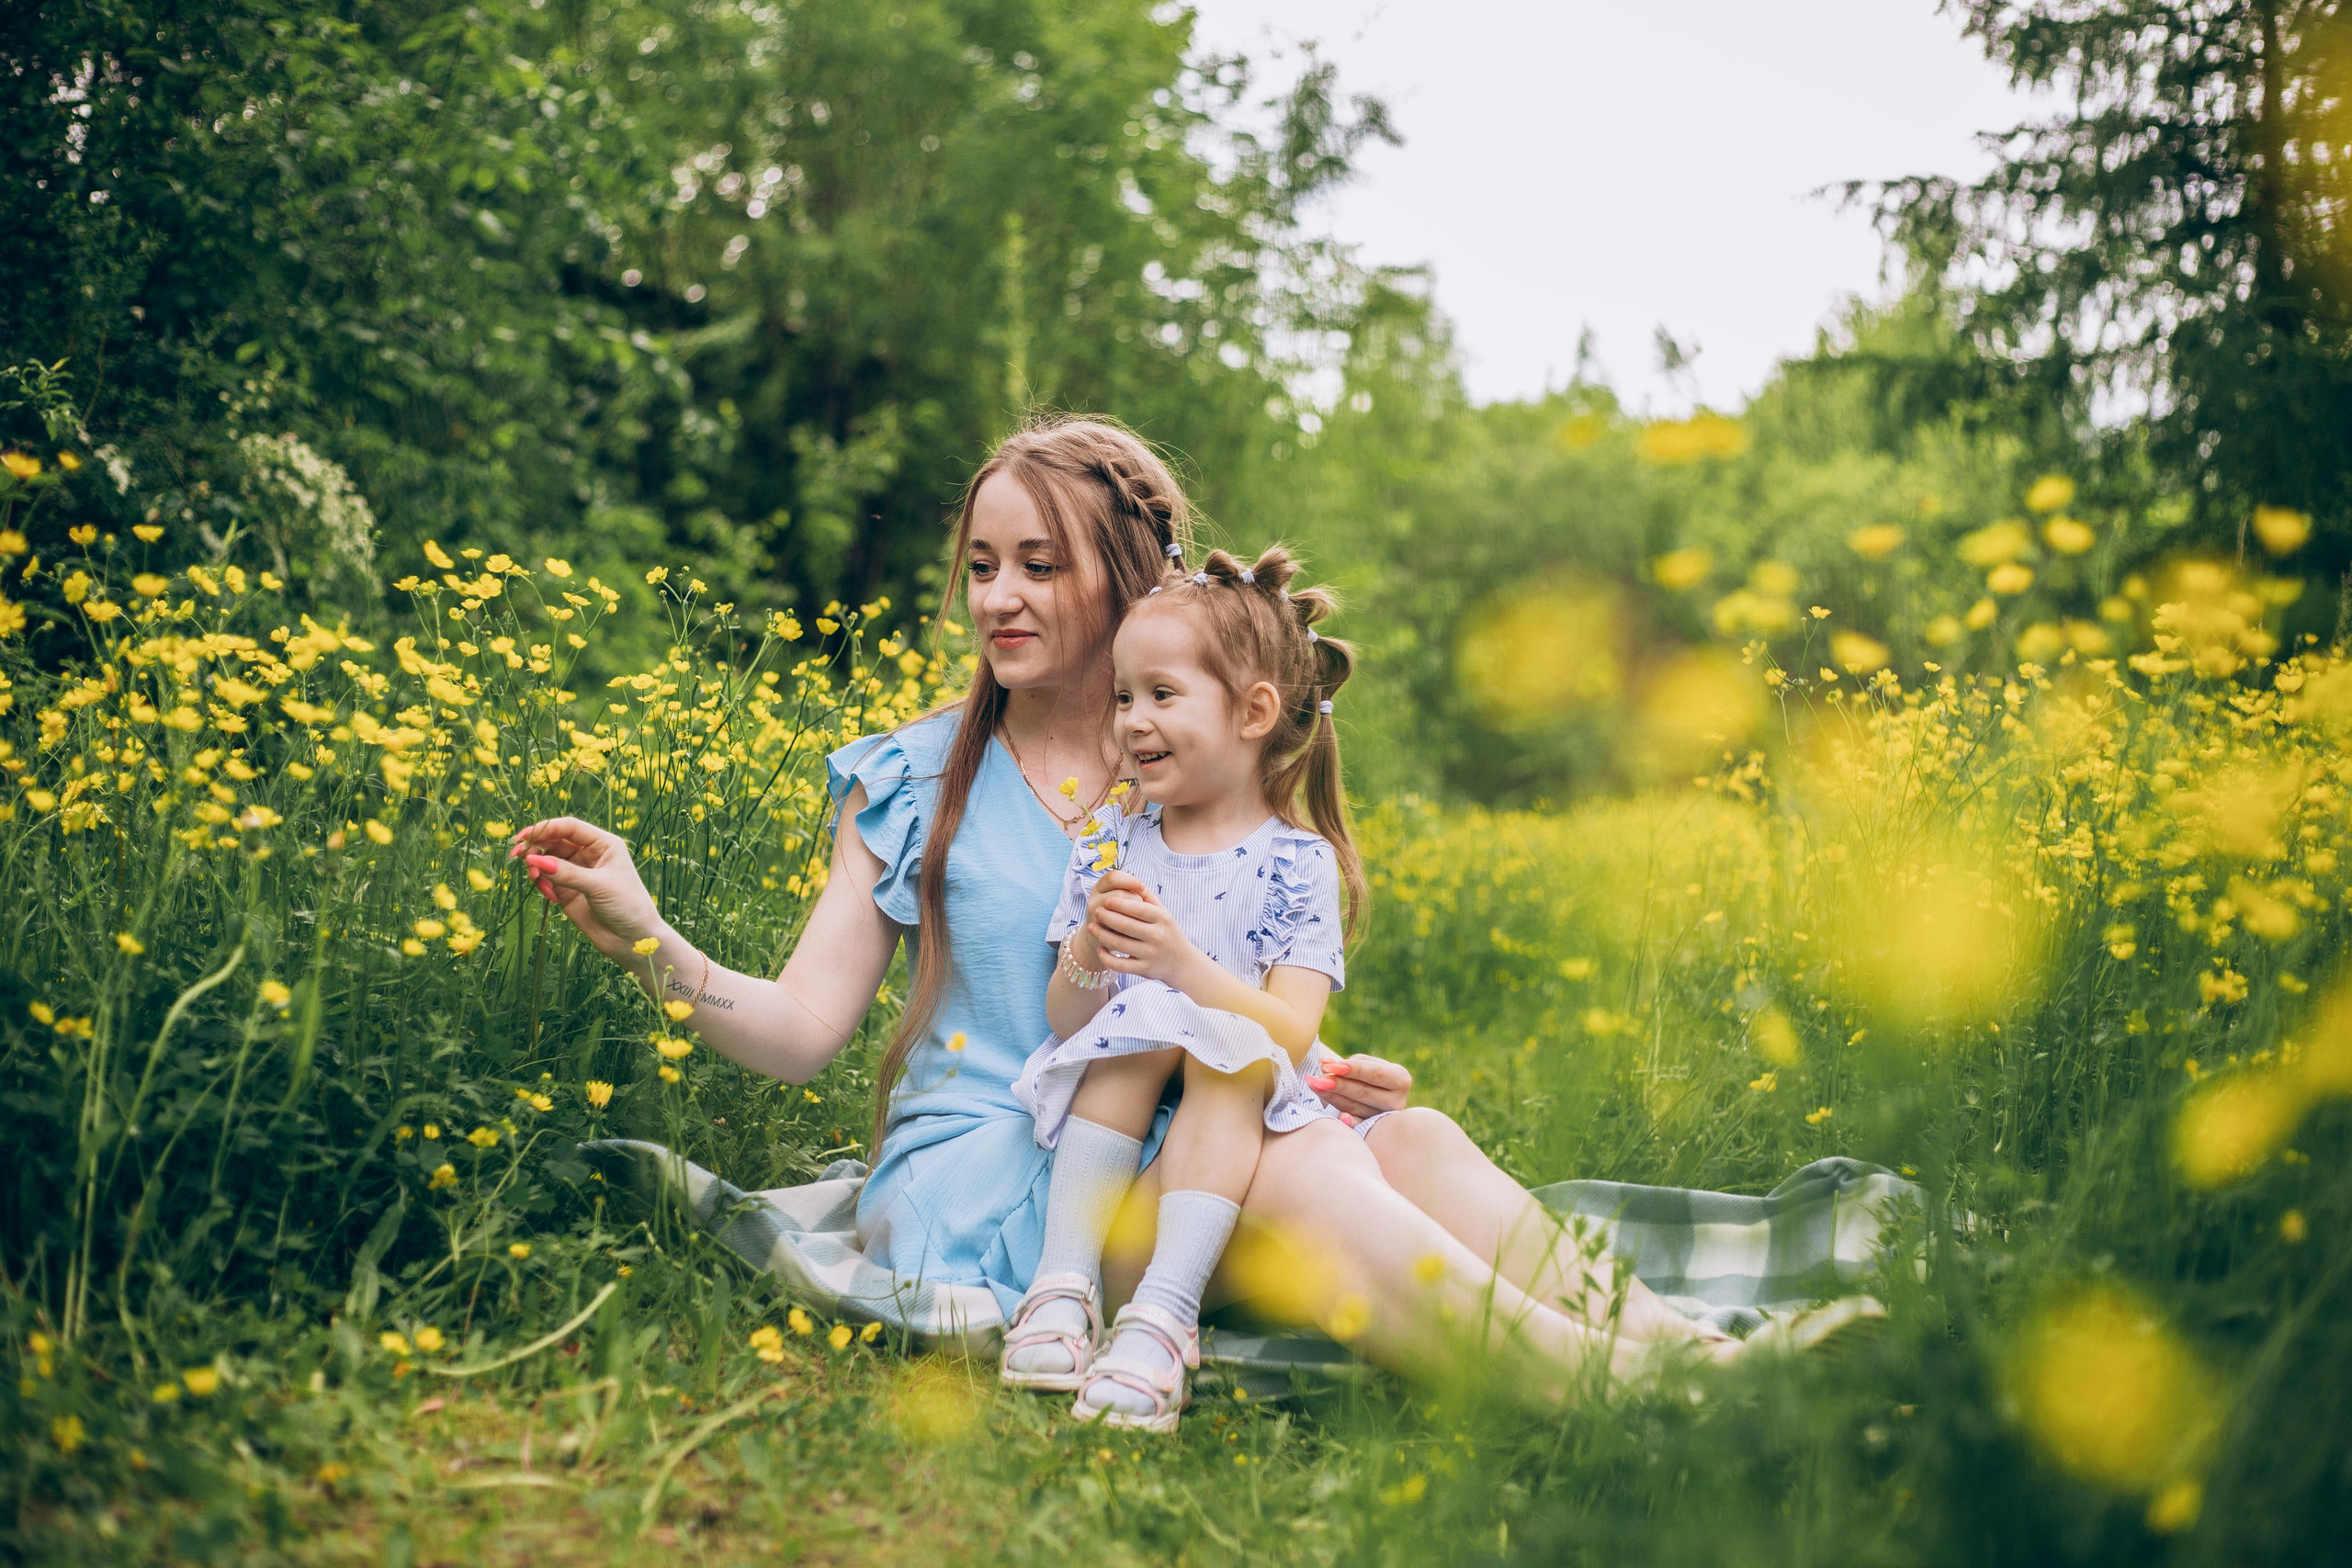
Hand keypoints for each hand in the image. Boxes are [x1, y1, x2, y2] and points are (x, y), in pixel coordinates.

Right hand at [509, 817, 665, 961]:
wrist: (633, 939)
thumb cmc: (627, 905)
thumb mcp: (599, 886)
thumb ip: (566, 873)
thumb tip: (533, 860)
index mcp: (603, 844)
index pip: (569, 828)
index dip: (545, 828)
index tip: (523, 837)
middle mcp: (588, 854)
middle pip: (553, 841)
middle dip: (534, 847)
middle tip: (517, 857)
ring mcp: (576, 873)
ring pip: (546, 860)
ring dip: (535, 867)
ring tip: (535, 879)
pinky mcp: (567, 891)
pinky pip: (546, 880)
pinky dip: (542, 884)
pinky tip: (549, 896)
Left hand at [1083, 871, 1199, 988]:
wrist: (1183, 963)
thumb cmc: (1169, 933)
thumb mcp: (1164, 913)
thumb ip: (1148, 897)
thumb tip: (1130, 880)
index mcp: (1162, 918)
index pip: (1138, 908)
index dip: (1120, 904)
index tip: (1106, 900)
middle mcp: (1157, 936)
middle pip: (1126, 925)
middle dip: (1107, 917)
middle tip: (1096, 912)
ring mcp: (1150, 954)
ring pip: (1120, 944)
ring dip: (1102, 935)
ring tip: (1091, 928)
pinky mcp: (1144, 969)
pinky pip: (1121, 964)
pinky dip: (1107, 957)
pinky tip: (1100, 949)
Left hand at [1306, 1052, 1411, 1123]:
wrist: (1370, 1094)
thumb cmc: (1364, 1074)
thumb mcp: (1361, 1065)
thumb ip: (1346, 1065)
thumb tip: (1325, 1066)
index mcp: (1400, 1079)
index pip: (1375, 1074)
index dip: (1352, 1070)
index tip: (1328, 1066)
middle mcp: (1397, 1101)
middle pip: (1364, 1092)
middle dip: (1337, 1085)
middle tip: (1315, 1079)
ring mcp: (1385, 1119)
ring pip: (1354, 1108)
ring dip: (1331, 1096)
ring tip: (1313, 1085)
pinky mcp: (1372, 1131)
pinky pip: (1355, 1126)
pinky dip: (1345, 1121)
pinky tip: (1336, 1118)